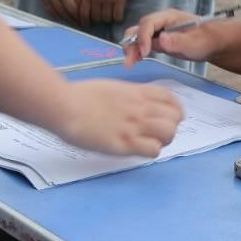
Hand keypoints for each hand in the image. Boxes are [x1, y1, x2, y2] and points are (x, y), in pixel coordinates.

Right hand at [29, 0, 82, 22]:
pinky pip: (47, 7)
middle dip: (77, 19)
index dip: (84, 13)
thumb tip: (84, 0)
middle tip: (83, 25)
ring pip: (58, 11)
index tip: (89, 18)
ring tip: (72, 24)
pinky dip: (54, 14)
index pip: (79, 3)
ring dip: (66, 19)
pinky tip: (59, 17)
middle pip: (70, 10)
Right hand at [56, 80, 182, 156]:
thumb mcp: (112, 88)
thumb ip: (128, 96)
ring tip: (148, 143)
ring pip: (169, 133)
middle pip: (175, 118)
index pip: (171, 99)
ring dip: (163, 140)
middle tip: (156, 134)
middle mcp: (141, 108)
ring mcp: (135, 125)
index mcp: (137, 93)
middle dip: (170, 127)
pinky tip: (138, 150)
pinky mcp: (125, 143)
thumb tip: (132, 104)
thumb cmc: (80, 96)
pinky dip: (151, 152)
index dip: (173, 110)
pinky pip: (153, 150)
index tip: (166, 117)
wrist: (66, 106)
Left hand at [80, 0, 132, 26]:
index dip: (85, 21)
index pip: (83, 13)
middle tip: (101, 19)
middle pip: (96, 18)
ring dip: (108, 19)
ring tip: (110, 17)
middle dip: (97, 20)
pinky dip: (118, 18)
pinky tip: (118, 16)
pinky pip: (118, 16)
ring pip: (107, 19)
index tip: (87, 23)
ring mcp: (108, 0)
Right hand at [122, 8, 219, 66]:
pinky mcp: (158, 40)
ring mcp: (158, 30)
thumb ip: (179, 41)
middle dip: (133, 43)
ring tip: (130, 63)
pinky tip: (136, 60)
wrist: (213, 43)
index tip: (145, 53)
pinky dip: (137, 51)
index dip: (143, 37)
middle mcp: (160, 21)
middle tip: (129, 60)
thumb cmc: (207, 40)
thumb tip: (161, 38)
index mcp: (168, 17)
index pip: (148, 23)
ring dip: (132, 48)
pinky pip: (143, 43)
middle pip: (139, 28)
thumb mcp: (195, 43)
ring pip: (138, 36)